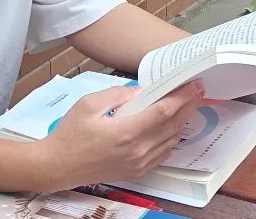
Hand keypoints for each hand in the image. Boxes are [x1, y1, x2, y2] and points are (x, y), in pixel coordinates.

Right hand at [35, 81, 203, 190]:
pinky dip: (172, 139)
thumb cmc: (70, 134)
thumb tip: (140, 91)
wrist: (57, 166)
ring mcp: (138, 163)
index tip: (193, 84)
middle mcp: (138, 150)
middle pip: (173, 126)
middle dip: (188, 106)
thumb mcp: (89, 104)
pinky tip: (173, 128)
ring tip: (188, 105)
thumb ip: (118, 94)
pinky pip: (162, 154)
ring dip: (182, 122)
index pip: (164, 112)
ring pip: (171, 140)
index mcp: (126, 132)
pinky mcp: (136, 171)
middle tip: (198, 90)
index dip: (182, 97)